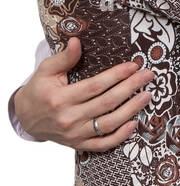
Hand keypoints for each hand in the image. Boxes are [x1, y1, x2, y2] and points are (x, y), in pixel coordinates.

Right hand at [14, 37, 154, 150]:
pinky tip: (134, 124)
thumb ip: (64, 58)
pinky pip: (103, 144)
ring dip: (131, 110)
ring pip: (109, 124)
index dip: (116, 76)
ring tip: (147, 96)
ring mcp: (75, 134)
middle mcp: (68, 118)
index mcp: (60, 98)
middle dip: (130, 88)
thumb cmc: (39, 90)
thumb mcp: (46, 71)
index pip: (95, 86)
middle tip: (147, 76)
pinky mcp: (78, 144)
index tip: (133, 66)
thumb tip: (77, 41)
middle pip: (106, 103)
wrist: (26, 118)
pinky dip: (120, 136)